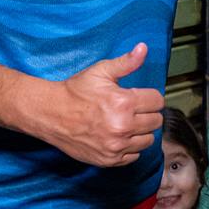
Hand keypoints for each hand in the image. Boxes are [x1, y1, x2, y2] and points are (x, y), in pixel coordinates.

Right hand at [36, 44, 163, 165]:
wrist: (51, 114)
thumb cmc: (75, 92)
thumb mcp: (101, 71)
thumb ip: (126, 62)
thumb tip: (143, 48)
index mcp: (124, 103)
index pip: (157, 102)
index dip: (149, 97)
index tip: (139, 97)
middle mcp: (123, 127)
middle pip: (156, 121)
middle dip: (146, 113)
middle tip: (131, 109)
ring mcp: (116, 146)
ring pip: (148, 140)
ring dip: (140, 131)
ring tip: (126, 123)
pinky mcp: (109, 159)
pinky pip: (134, 156)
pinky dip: (130, 147)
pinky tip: (118, 136)